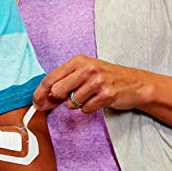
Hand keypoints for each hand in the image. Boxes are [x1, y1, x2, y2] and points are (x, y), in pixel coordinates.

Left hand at [33, 54, 154, 113]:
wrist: (135, 83)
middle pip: (58, 91)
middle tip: (70, 98)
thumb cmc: (107, 78)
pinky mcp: (106, 94)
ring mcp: (97, 81)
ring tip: (91, 96)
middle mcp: (87, 68)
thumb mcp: (85, 72)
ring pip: (72, 103)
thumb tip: (43, 100)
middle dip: (59, 100)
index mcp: (79, 61)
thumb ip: (65, 82)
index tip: (36, 102)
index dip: (40, 92)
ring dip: (79, 104)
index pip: (51, 77)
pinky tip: (99, 100)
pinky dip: (90, 109)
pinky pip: (86, 109)